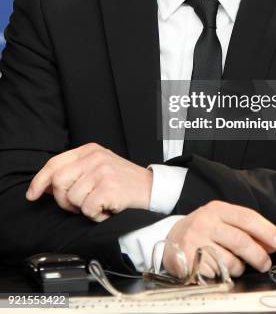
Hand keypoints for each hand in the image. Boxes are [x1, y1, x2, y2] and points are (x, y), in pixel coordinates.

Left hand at [26, 143, 152, 221]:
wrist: (151, 188)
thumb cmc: (122, 181)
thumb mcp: (98, 167)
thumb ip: (75, 170)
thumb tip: (45, 186)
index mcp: (89, 150)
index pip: (55, 163)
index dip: (39, 181)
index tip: (32, 194)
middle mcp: (95, 158)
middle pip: (58, 181)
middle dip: (63, 199)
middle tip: (79, 204)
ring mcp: (102, 172)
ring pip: (72, 198)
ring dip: (83, 209)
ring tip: (99, 203)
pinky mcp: (109, 188)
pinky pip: (87, 209)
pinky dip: (95, 215)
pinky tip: (106, 208)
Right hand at [163, 200, 275, 277]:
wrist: (172, 239)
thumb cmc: (204, 230)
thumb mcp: (223, 221)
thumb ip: (246, 229)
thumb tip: (273, 243)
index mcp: (217, 209)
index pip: (246, 217)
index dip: (266, 230)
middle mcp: (205, 222)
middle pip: (240, 240)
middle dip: (258, 255)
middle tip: (265, 263)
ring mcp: (195, 241)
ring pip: (229, 261)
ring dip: (238, 268)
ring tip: (233, 264)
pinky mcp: (188, 260)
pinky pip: (215, 274)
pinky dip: (221, 276)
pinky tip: (216, 269)